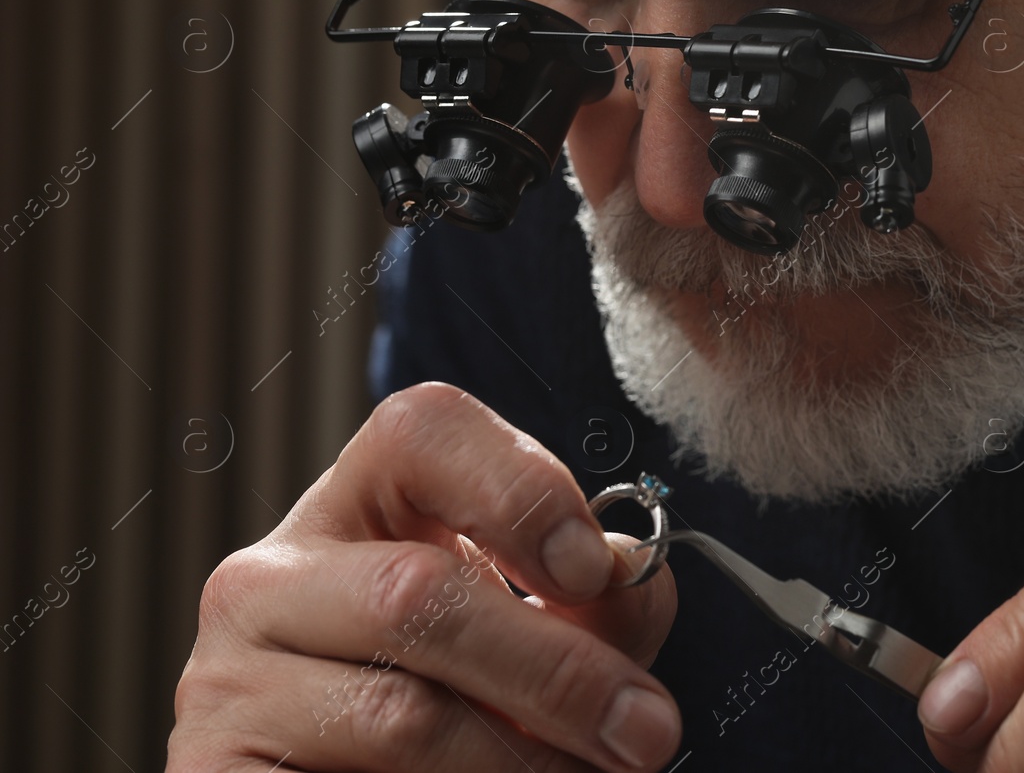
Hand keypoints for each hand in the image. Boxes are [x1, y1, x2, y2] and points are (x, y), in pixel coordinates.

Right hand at [169, 383, 680, 771]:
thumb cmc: (469, 707)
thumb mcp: (546, 632)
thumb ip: (597, 602)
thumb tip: (628, 584)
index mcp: (360, 506)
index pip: (422, 431)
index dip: (520, 488)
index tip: (594, 570)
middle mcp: (272, 577)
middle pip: (417, 588)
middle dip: (557, 670)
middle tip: (648, 731)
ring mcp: (227, 679)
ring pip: (400, 715)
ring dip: (521, 762)